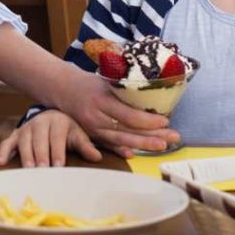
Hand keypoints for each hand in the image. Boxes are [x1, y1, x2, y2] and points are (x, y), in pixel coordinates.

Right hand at [0, 110, 101, 167]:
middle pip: (39, 140)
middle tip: (42, 170)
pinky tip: (0, 163)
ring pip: (24, 142)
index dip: (58, 152)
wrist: (52, 116)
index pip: (57, 138)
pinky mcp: (16, 134)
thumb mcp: (78, 134)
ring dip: (25, 156)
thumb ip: (86, 146)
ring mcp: (26, 128)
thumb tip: (97, 157)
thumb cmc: (67, 130)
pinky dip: (3, 152)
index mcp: (58, 121)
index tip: (59, 166)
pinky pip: (7, 142)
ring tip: (28, 170)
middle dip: (41, 155)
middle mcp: (40, 123)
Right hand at [56, 70, 179, 157]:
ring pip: (120, 140)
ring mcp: (93, 129)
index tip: (165, 120)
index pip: (128, 115)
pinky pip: (108, 145)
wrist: (62, 89)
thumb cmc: (88, 82)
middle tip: (173, 137)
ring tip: (162, 146)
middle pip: (127, 131)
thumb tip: (151, 93)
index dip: (147, 120)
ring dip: (143, 144)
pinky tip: (134, 155)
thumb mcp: (105, 80)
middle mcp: (96, 117)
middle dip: (151, 136)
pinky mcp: (91, 135)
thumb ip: (124, 89)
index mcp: (101, 100)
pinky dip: (121, 150)